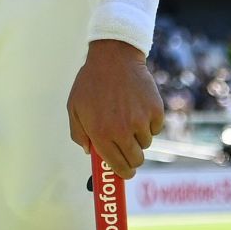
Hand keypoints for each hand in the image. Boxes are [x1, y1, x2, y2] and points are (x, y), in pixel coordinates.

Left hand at [67, 39, 163, 179]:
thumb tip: (90, 152)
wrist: (114, 57)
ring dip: (139, 136)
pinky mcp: (155, 110)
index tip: (125, 172)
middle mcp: (122, 131)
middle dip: (132, 158)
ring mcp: (141, 120)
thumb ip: (79, 134)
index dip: (123, 173)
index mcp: (101, 134)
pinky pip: (156, 128)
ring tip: (129, 117)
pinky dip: (150, 123)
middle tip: (129, 150)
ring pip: (146, 143)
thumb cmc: (91, 83)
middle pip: (136, 160)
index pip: (118, 166)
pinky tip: (139, 107)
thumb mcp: (74, 108)